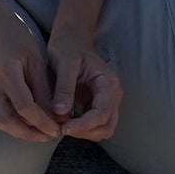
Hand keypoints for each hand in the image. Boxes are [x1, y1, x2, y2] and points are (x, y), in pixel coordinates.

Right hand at [0, 0, 62, 141]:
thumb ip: (43, 88)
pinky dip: (13, 119)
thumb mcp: (34, 58)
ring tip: (40, 132)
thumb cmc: (13, 34)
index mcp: (5, 71)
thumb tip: (55, 115)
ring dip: (19, 130)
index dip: (42, 122)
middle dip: (27, 134)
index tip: (57, 130)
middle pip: (5, 121)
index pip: (25, 107)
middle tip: (48, 137)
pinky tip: (29, 120)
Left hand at [47, 23, 122, 141]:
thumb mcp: (64, 63)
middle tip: (61, 128)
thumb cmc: (68, 47)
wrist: (71, 40)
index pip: (102, 113)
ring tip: (62, 125)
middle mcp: (112, 95)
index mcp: (108, 83)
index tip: (64, 128)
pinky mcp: (97, 106)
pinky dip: (81, 129)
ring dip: (84, 133)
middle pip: (106, 126)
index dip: (84, 125)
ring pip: (102, 129)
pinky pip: (94, 126)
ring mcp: (107, 102)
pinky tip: (65, 122)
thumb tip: (61, 113)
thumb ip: (64, 88)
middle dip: (85, 132)